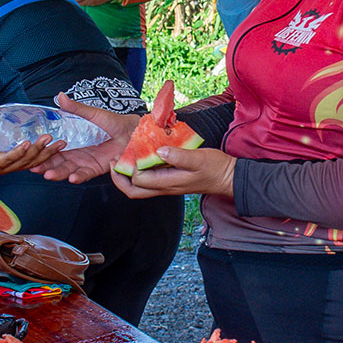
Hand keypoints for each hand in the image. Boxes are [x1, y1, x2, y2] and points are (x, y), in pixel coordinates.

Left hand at [0, 134, 61, 178]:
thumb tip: (9, 110)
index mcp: (7, 160)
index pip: (31, 157)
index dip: (46, 151)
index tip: (59, 142)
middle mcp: (6, 166)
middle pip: (33, 161)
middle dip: (49, 152)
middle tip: (63, 143)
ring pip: (23, 161)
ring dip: (38, 151)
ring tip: (49, 140)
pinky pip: (7, 158)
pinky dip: (18, 152)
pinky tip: (27, 143)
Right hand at [36, 95, 137, 182]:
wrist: (133, 132)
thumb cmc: (113, 121)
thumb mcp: (92, 114)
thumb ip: (76, 108)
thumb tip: (60, 96)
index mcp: (71, 140)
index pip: (52, 147)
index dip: (42, 150)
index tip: (30, 151)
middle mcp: (75, 153)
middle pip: (57, 161)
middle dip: (45, 165)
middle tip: (35, 168)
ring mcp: (85, 162)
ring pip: (67, 170)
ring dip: (58, 173)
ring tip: (49, 174)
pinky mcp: (96, 168)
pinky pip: (85, 175)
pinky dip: (78, 177)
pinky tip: (72, 178)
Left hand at [111, 142, 232, 200]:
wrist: (228, 178)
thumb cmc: (215, 168)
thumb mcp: (199, 158)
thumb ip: (179, 156)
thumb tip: (159, 151)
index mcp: (169, 183)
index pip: (139, 180)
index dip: (129, 167)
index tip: (126, 151)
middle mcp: (165, 188)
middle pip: (134, 191)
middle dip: (119, 178)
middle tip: (114, 162)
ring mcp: (167, 186)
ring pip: (140, 188)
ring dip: (127, 176)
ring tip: (123, 159)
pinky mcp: (170, 181)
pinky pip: (149, 181)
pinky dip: (140, 171)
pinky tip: (141, 157)